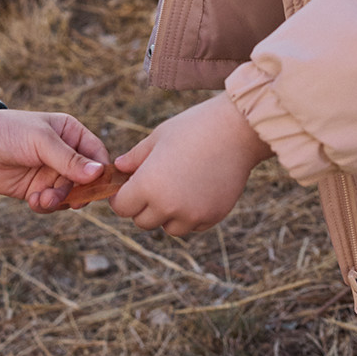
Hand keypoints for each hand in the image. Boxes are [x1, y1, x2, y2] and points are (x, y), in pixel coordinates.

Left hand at [0, 109, 109, 212]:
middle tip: (65, 199)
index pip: (97, 156)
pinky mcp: (35, 189)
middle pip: (86, 181)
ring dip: (58, 201)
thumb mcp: (41, 142)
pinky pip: (51, 204)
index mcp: (71, 134)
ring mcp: (50, 173)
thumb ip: (69, 160)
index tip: (97, 188)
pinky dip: (45, 207)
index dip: (101, 173)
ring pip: (69, 196)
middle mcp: (64, 154)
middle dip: (76, 193)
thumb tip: (99, 173)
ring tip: (41, 199)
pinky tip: (32, 201)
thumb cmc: (8, 131)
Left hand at [109, 94, 270, 235]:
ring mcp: (192, 215)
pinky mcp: (213, 217)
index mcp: (148, 185)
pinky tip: (195, 190)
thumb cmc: (193, 127)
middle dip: (142, 206)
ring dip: (166, 214)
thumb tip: (119, 168)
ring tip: (175, 186)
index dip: (121, 197)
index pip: (122, 208)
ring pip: (168, 227)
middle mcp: (168, 206)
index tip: (127, 186)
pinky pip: (192, 225)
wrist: (237, 131)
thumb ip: (135, 158)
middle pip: (142, 221)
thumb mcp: (157, 138)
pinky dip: (189, 215)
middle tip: (151, 184)